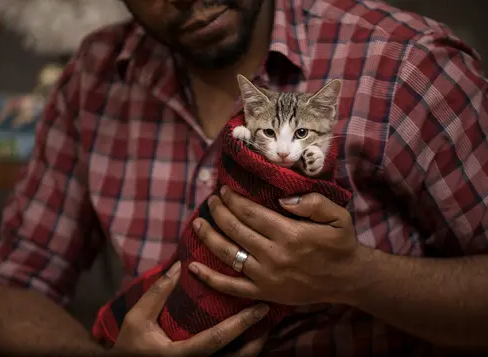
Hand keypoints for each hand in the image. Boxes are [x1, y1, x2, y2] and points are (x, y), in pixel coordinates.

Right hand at [113, 261, 270, 356]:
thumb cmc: (129, 345)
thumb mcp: (137, 318)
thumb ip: (157, 293)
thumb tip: (179, 266)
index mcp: (180, 355)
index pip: (217, 339)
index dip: (241, 324)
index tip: (260, 308)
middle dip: (257, 340)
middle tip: (269, 319)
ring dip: (252, 348)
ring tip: (264, 328)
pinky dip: (240, 353)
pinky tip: (247, 340)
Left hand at [188, 186, 362, 305]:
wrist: (347, 279)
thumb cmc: (340, 244)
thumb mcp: (338, 216)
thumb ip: (313, 203)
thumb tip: (282, 199)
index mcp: (290, 234)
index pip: (251, 213)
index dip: (234, 200)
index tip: (223, 190)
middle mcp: (274, 255)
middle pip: (236, 229)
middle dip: (219, 211)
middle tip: (211, 200)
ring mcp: (266, 277)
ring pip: (229, 254)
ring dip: (209, 237)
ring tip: (197, 223)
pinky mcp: (263, 293)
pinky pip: (231, 287)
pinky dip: (209, 278)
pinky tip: (192, 267)